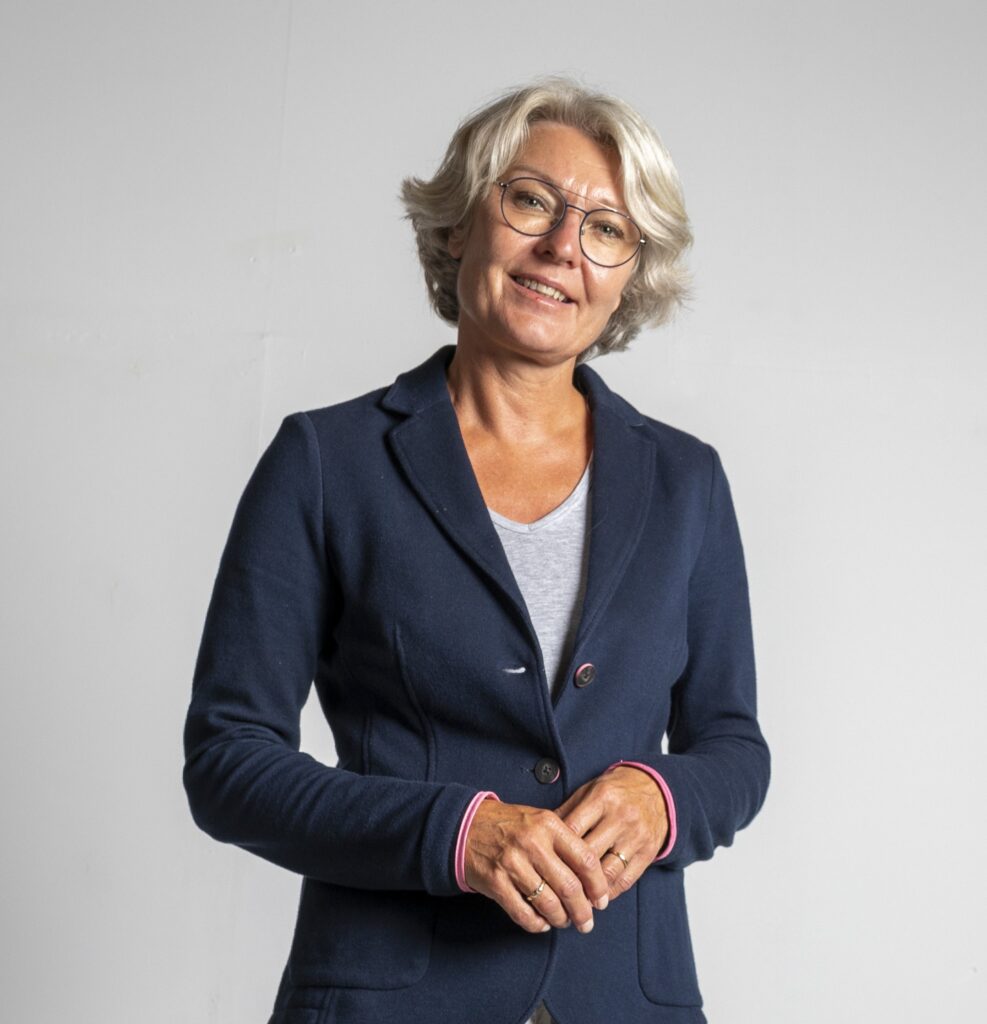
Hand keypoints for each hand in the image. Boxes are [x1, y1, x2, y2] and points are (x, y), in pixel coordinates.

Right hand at [464, 799, 610, 934]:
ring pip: (548, 904)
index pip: (585, 859)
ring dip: (560, 919)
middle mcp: (532, 843)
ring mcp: (512, 863)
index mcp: (548, 825)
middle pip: (570, 887)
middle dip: (583, 911)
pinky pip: (523, 913)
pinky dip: (536, 924)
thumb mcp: (539, 820)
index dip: (598, 885)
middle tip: (587, 922)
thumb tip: (591, 878)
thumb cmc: (508, 825)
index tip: (601, 900)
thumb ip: (563, 842)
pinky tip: (541, 923)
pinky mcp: (495, 882)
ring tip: (563, 921)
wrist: (465, 826)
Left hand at [555, 766, 668, 900]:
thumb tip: (542, 837)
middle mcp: (620, 817)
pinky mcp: (648, 853)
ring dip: (589, 891)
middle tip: (553, 892)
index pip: (573, 830)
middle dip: (570, 875)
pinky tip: (596, 899)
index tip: (542, 866)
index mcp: (601, 798)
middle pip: (589, 854)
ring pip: (608, 871)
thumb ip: (567, 812)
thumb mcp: (589, 792)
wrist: (653, 790)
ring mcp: (636, 836)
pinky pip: (626, 879)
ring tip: (574, 902)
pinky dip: (609, 893)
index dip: (555, 850)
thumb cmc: (613, 793)